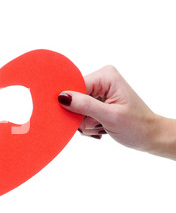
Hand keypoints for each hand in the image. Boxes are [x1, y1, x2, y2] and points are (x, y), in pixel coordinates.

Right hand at [58, 65, 175, 158]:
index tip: (82, 118)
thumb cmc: (137, 126)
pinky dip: (87, 124)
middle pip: (74, 98)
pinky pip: (80, 112)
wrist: (150, 136)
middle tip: (97, 124)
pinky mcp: (96, 100)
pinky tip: (100, 127)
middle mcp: (101, 79)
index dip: (72, 103)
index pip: (75, 86)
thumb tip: (62, 97)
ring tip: (101, 126)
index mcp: (106, 76)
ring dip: (85, 122)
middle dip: (81, 116)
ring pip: (75, 108)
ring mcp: (98, 90)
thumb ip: (85, 105)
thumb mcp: (110, 117)